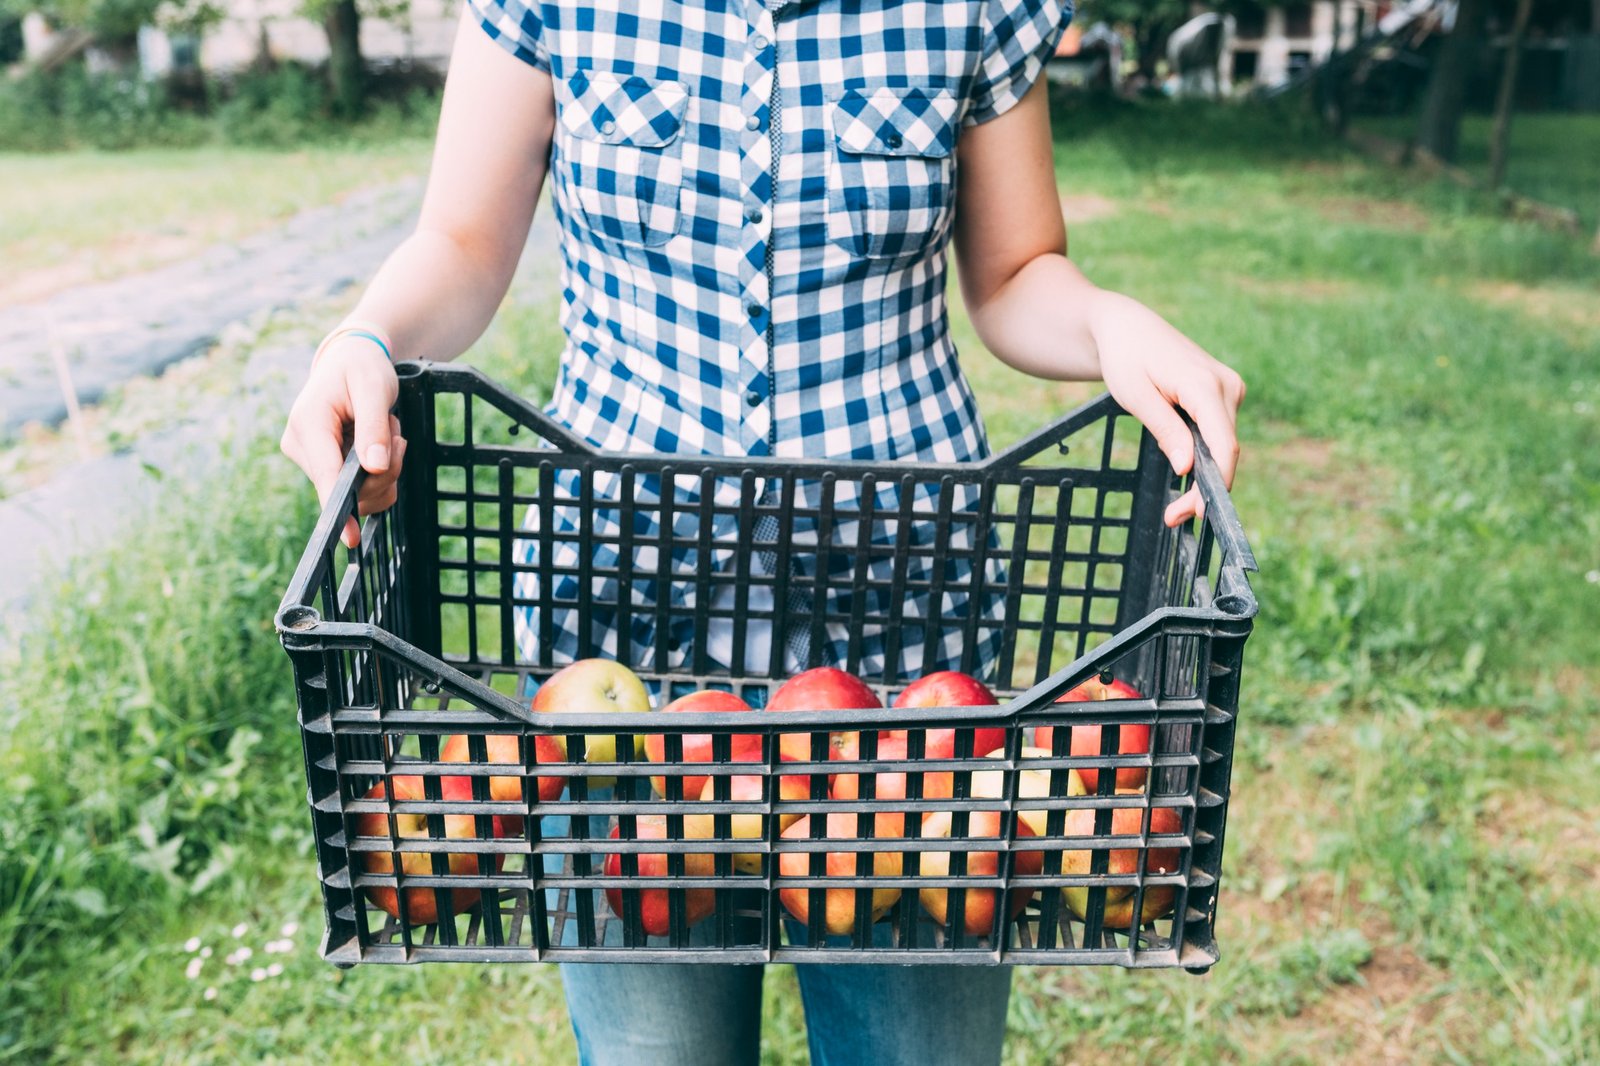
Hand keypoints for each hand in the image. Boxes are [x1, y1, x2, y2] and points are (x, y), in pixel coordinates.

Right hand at [280, 337, 403, 547]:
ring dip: (386, 468)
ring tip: (383, 430)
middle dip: (385, 467)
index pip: (325, 473)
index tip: (349, 536)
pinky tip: (378, 444)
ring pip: (360, 492)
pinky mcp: (324, 468)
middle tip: (392, 431)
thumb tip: (374, 468)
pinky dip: (381, 473)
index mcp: (308, 423)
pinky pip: (362, 490)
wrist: (351, 361)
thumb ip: (373, 427)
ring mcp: (311, 460)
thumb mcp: (373, 388)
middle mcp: (301, 445)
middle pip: (348, 486)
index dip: (339, 504)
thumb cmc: (361, 369)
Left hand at [1088, 291, 1244, 526]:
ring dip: (1205, 476)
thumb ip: (1165, 430)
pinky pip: (1219, 433)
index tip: (1196, 513)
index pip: (1223, 445)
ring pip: (1225, 445)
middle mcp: (1227, 386)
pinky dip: (1205, 457)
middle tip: (1175, 518)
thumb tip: (1188, 468)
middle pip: (1227, 450)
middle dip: (1206, 489)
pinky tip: (1185, 474)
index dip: (1215, 484)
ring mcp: (1229, 388)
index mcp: (1205, 385)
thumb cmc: (1125, 358)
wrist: (1126, 327)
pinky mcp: (1224, 393)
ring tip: (1176, 506)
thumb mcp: (1135, 396)